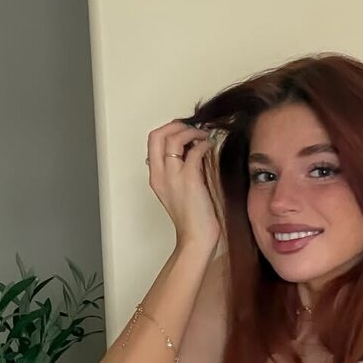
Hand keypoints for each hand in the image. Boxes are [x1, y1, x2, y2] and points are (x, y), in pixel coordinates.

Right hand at [146, 120, 221, 251]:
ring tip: (203, 136)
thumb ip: (178, 170)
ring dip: (191, 132)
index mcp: (155, 177)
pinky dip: (203, 144)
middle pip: (157, 135)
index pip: (152, 140)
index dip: (168, 129)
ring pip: (174, 139)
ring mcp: (174, 177)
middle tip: (192, 128)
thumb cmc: (192, 217)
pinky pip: (195, 152)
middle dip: (176, 125)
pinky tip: (210, 147)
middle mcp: (160, 175)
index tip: (183, 130)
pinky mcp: (190, 180)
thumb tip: (190, 149)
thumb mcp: (178, 190)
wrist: (196, 237)